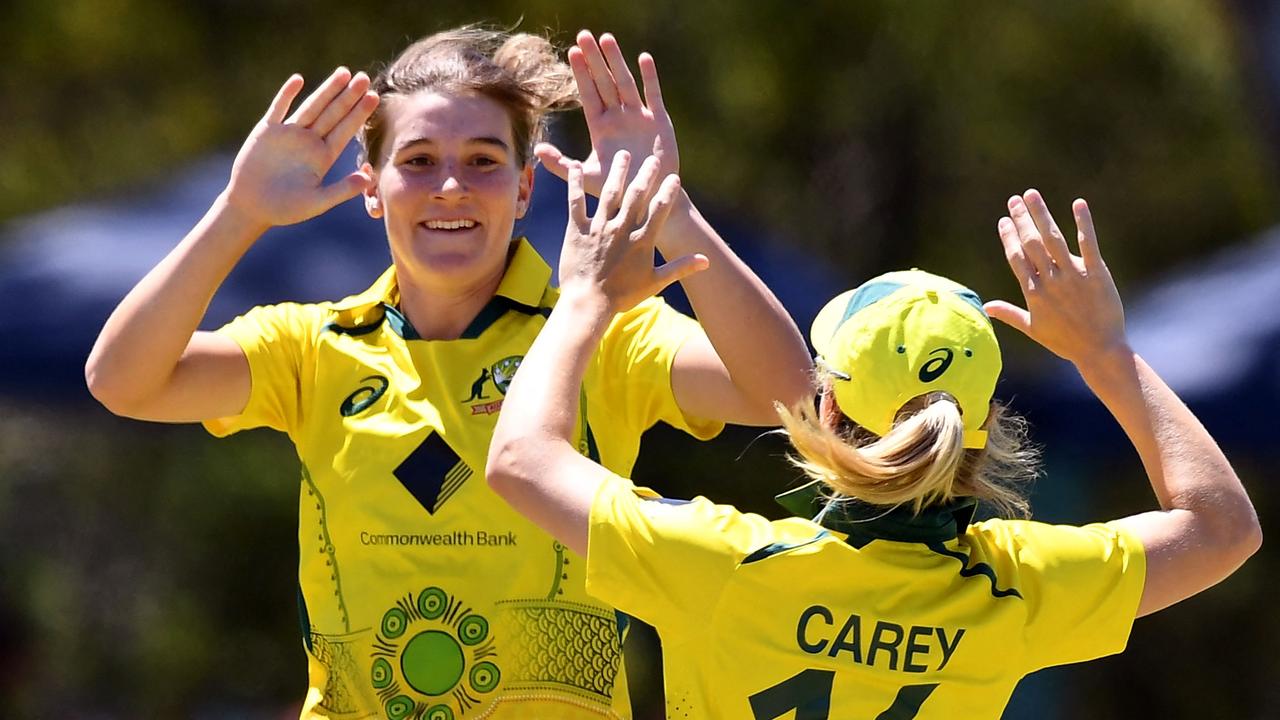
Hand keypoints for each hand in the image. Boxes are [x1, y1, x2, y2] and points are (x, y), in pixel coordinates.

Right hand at [224, 68, 379, 228]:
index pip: (345, 130)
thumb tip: (367, 178)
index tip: (374, 97)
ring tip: (343, 72)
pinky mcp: (267, 132)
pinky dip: (287, 95)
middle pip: (333, 114)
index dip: (359, 113)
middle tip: (364, 77)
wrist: (251, 207)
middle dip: (348, 96)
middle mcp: (309, 141)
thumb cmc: (285, 209)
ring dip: (326, 90)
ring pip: (311, 107)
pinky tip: (298, 80)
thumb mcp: (316, 202)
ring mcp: (288, 134)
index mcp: (323, 157)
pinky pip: (278, 109)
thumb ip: (341, 190)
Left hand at [536, 31, 678, 196]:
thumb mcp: (585, 177)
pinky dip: (649, 78)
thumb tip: (536, 150)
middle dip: (594, 59)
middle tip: (584, 35)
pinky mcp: (659, 122)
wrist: (647, 200)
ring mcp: (639, 117)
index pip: (588, 93)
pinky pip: (653, 95)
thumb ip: (561, 165)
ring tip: (607, 39)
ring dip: (616, 61)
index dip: (581, 73)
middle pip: (604, 81)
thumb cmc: (616, 190)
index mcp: (600, 127)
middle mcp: (618, 117)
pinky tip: (643, 58)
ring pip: (625, 83)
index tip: (572, 51)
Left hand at [559, 151, 707, 313]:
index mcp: (642, 241)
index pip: (659, 210)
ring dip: (617, 173)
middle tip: (651, 159)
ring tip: (624, 155)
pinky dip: (574, 184)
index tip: (674, 177)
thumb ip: (681, 268)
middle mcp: (621, 230)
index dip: (668, 192)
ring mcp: (599, 228)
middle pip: (636, 195)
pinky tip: (575, 166)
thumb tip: (706, 261)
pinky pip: (576, 203)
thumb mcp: (655, 282)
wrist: (589, 304)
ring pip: (609, 193)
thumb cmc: (623, 296)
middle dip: (646, 175)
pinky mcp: (577, 231)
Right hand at [985, 189, 1128, 366]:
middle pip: (1031, 243)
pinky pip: (1088, 244)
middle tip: (1014, 199)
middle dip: (1021, 219)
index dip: (1008, 237)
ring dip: (1041, 214)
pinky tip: (1078, 204)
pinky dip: (1083, 223)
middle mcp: (1050, 281)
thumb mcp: (1033, 329)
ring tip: (1032, 195)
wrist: (1099, 350)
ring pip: (1053, 239)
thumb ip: (1009, 313)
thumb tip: (985, 307)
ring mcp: (1073, 275)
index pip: (1016, 258)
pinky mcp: (1096, 273)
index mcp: (1033, 292)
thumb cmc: (1065, 342)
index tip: (1003, 220)